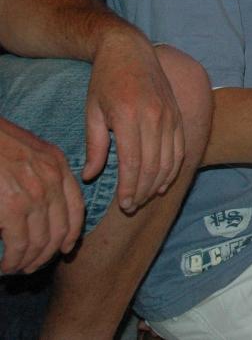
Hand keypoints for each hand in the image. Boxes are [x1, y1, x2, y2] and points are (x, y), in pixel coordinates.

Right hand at [0, 117, 83, 273]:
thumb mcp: (27, 150)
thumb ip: (41, 173)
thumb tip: (40, 207)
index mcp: (56, 163)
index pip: (76, 206)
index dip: (71, 233)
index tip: (65, 248)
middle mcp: (51, 179)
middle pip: (61, 230)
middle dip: (47, 254)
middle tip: (32, 266)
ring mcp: (33, 194)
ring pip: (41, 242)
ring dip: (28, 262)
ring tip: (15, 268)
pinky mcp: (12, 208)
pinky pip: (19, 246)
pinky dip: (12, 261)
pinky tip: (5, 266)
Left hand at [84, 35, 183, 212]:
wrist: (130, 50)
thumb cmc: (105, 80)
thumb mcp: (92, 111)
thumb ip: (94, 145)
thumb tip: (92, 176)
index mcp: (128, 116)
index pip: (132, 163)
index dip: (129, 188)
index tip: (123, 204)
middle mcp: (154, 116)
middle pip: (153, 165)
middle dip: (143, 191)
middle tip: (132, 206)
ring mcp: (170, 115)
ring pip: (169, 160)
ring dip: (158, 183)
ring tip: (145, 198)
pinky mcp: (177, 115)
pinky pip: (180, 148)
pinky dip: (174, 169)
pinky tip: (163, 182)